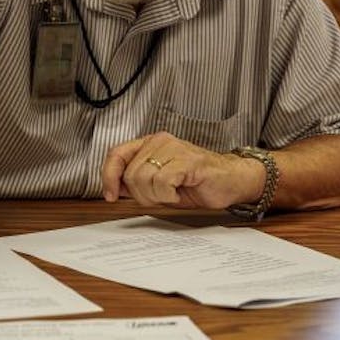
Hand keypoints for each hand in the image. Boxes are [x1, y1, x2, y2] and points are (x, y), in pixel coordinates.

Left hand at [101, 131, 262, 209]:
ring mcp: (174, 149)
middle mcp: (160, 142)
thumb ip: (137, 181)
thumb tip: (115, 187)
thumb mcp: (160, 183)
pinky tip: (179, 193)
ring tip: (172, 194)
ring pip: (144, 179)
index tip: (111, 195)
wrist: (231, 181)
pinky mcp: (187, 161)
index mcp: (151, 144)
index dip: (108, 176)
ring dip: (156, 197)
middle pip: (130, 174)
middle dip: (142, 195)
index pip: (116, 154)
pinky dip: (169, 195)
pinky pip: (162, 182)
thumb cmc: (198, 182)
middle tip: (160, 197)